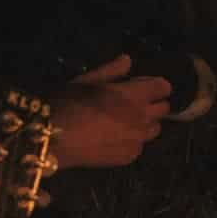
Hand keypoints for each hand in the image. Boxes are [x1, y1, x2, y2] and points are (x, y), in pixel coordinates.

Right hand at [50, 55, 170, 168]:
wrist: (53, 139)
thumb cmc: (67, 104)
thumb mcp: (86, 81)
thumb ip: (111, 70)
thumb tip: (127, 60)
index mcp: (134, 95)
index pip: (163, 87)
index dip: (155, 85)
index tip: (142, 86)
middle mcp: (142, 118)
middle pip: (163, 109)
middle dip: (152, 104)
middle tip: (132, 104)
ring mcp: (138, 140)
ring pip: (154, 129)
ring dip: (145, 123)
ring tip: (124, 122)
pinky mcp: (129, 157)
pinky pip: (140, 146)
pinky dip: (132, 141)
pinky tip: (113, 139)